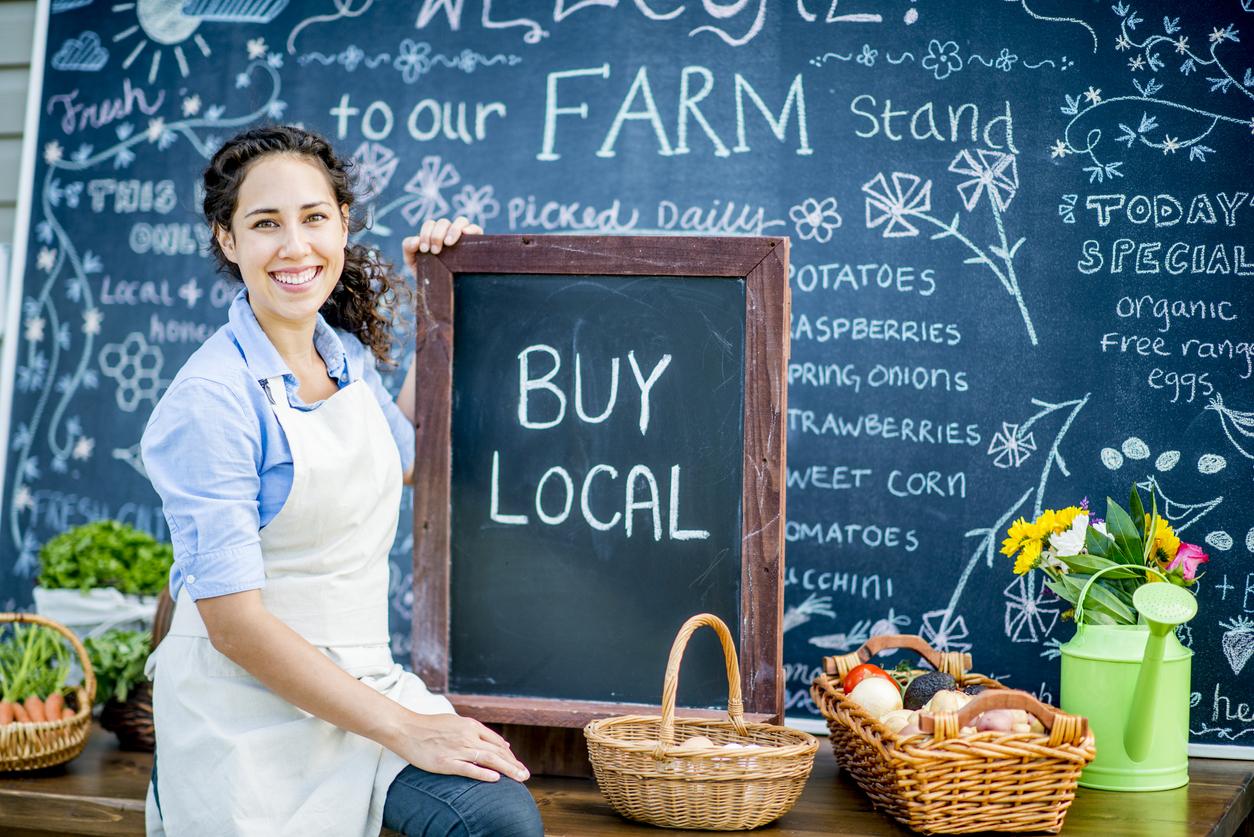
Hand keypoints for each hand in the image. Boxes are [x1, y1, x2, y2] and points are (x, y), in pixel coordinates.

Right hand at [387, 711, 529, 783]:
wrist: (406, 729)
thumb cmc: (430, 726)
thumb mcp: (457, 722)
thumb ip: (478, 732)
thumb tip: (500, 743)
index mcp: (470, 726)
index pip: (496, 742)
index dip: (509, 755)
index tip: (517, 764)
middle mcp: (467, 736)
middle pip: (497, 751)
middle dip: (514, 764)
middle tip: (525, 775)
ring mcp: (457, 749)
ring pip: (489, 760)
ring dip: (507, 769)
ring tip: (520, 778)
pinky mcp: (445, 763)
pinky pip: (468, 769)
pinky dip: (484, 773)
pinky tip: (496, 779)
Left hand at [402, 215, 482, 272]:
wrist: (442, 290)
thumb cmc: (428, 273)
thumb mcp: (412, 261)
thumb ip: (408, 248)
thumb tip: (416, 239)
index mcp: (434, 233)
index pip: (430, 224)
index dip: (426, 234)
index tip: (424, 250)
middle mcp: (449, 232)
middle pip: (443, 222)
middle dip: (437, 235)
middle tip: (435, 251)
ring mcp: (463, 236)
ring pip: (461, 221)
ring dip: (453, 230)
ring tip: (448, 243)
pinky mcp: (476, 242)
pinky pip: (476, 228)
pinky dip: (471, 229)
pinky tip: (465, 234)